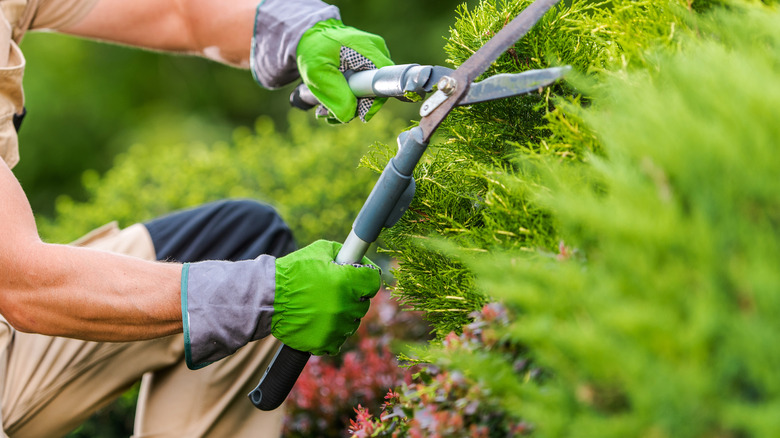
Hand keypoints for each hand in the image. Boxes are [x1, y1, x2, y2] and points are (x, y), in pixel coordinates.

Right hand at [181, 240, 379, 368]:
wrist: (267, 298)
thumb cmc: (293, 272)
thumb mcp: (319, 251)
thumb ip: (344, 253)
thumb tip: (359, 259)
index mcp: (346, 281)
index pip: (374, 281)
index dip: (366, 278)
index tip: (359, 278)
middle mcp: (344, 306)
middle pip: (364, 303)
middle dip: (353, 296)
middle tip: (335, 291)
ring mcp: (335, 327)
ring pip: (352, 322)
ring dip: (343, 315)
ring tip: (324, 307)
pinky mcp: (324, 342)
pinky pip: (338, 341)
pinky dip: (332, 333)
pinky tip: (320, 323)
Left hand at [250, 0, 392, 122]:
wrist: (310, 37)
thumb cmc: (313, 49)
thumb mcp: (317, 72)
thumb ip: (335, 94)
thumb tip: (349, 116)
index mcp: (370, 50)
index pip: (384, 84)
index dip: (372, 104)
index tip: (355, 115)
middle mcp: (377, 53)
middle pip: (376, 91)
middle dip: (354, 108)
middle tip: (329, 114)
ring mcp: (374, 58)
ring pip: (369, 92)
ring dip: (348, 106)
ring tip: (324, 110)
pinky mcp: (368, 65)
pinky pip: (364, 87)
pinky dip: (348, 98)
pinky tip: (332, 102)